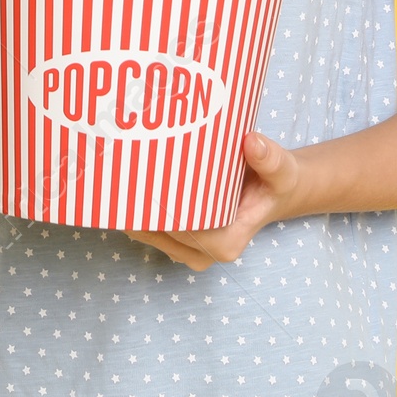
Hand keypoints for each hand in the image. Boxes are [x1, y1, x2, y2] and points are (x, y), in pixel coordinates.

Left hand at [126, 132, 302, 269]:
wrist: (274, 192)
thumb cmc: (276, 183)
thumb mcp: (282, 169)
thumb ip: (270, 159)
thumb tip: (252, 142)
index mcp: (225, 243)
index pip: (177, 227)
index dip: (155, 204)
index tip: (135, 174)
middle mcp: (204, 254)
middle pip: (158, 231)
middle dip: (136, 202)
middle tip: (115, 164)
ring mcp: (190, 251)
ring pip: (149, 232)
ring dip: (132, 205)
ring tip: (114, 168)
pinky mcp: (181, 241)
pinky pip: (151, 228)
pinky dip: (138, 207)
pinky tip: (124, 181)